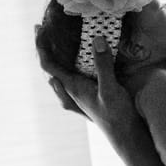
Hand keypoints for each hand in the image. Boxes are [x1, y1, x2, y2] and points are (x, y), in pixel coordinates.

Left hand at [35, 25, 139, 143]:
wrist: (126, 137)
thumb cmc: (117, 115)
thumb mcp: (110, 88)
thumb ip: (103, 64)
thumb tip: (96, 39)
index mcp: (72, 87)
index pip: (48, 65)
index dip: (41, 46)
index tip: (38, 28)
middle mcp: (71, 92)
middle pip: (51, 68)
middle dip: (45, 49)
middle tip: (44, 31)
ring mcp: (78, 97)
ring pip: (59, 75)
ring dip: (55, 59)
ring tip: (55, 44)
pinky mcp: (88, 99)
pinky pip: (70, 81)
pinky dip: (67, 68)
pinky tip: (74, 67)